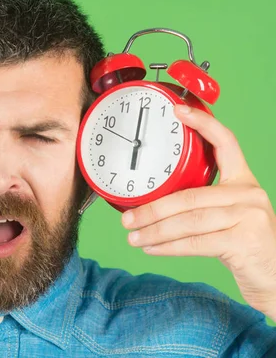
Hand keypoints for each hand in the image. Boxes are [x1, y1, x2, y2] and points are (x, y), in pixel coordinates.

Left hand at [121, 104, 275, 318]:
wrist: (275, 277)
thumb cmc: (243, 245)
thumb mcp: (226, 216)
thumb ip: (201, 204)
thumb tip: (152, 203)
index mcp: (243, 181)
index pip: (225, 142)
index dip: (202, 123)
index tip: (177, 110)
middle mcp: (249, 193)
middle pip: (189, 195)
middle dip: (151, 209)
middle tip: (127, 219)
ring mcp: (249, 215)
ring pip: (188, 220)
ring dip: (154, 230)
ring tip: (133, 236)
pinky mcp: (245, 240)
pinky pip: (195, 242)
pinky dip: (168, 247)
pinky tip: (150, 248)